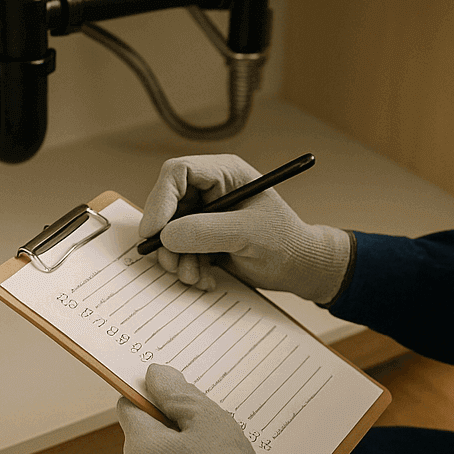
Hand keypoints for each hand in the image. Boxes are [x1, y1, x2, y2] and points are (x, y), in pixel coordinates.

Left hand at [117, 364, 268, 453]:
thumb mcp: (205, 418)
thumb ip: (176, 393)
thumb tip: (154, 374)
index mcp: (139, 444)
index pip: (129, 406)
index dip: (150, 394)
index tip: (175, 391)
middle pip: (145, 433)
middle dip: (170, 423)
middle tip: (205, 423)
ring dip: (178, 450)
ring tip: (213, 452)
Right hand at [140, 154, 351, 302]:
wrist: (300, 267)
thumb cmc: (285, 242)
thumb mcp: (247, 234)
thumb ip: (206, 231)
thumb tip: (165, 236)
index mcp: (225, 173)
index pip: (177, 173)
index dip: (160, 200)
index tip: (154, 232)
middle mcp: (211, 189)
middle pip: (167, 205)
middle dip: (167, 239)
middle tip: (172, 264)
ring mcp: (206, 214)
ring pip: (170, 232)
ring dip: (176, 259)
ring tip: (196, 277)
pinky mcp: (204, 237)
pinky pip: (180, 250)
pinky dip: (187, 267)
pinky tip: (206, 279)